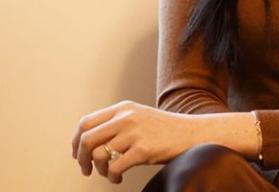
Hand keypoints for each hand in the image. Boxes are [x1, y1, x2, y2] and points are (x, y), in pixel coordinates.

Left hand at [71, 100, 204, 183]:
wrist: (193, 134)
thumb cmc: (166, 130)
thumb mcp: (139, 117)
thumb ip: (117, 123)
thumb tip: (88, 143)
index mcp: (123, 108)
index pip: (86, 123)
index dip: (76, 141)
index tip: (78, 154)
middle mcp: (126, 118)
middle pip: (87, 139)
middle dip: (81, 159)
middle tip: (86, 169)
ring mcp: (135, 133)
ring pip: (98, 155)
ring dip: (99, 170)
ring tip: (108, 174)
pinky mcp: (143, 149)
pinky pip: (114, 167)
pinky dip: (112, 177)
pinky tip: (119, 179)